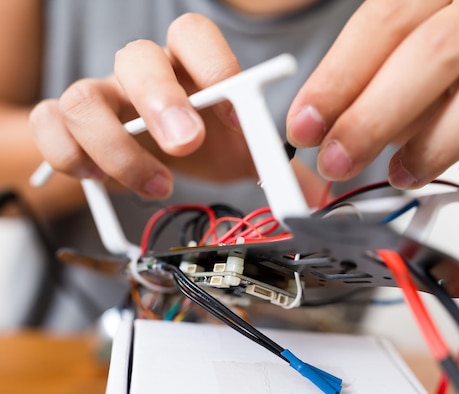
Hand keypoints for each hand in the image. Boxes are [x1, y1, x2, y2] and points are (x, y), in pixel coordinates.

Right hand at [30, 13, 254, 199]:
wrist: (157, 166)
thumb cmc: (202, 150)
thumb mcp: (238, 153)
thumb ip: (266, 163)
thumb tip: (307, 191)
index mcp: (186, 67)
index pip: (192, 33)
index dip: (214, 66)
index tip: (235, 119)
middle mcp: (141, 74)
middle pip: (135, 57)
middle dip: (161, 102)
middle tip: (188, 144)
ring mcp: (100, 96)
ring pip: (82, 97)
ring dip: (117, 148)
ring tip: (157, 185)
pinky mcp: (66, 125)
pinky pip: (49, 124)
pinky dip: (69, 154)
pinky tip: (100, 179)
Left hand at [286, 0, 458, 188]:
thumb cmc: (444, 81)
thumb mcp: (391, 77)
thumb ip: (354, 95)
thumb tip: (311, 130)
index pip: (384, 20)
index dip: (339, 78)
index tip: (305, 127)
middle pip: (436, 51)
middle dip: (377, 117)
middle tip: (340, 161)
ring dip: (437, 145)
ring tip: (403, 174)